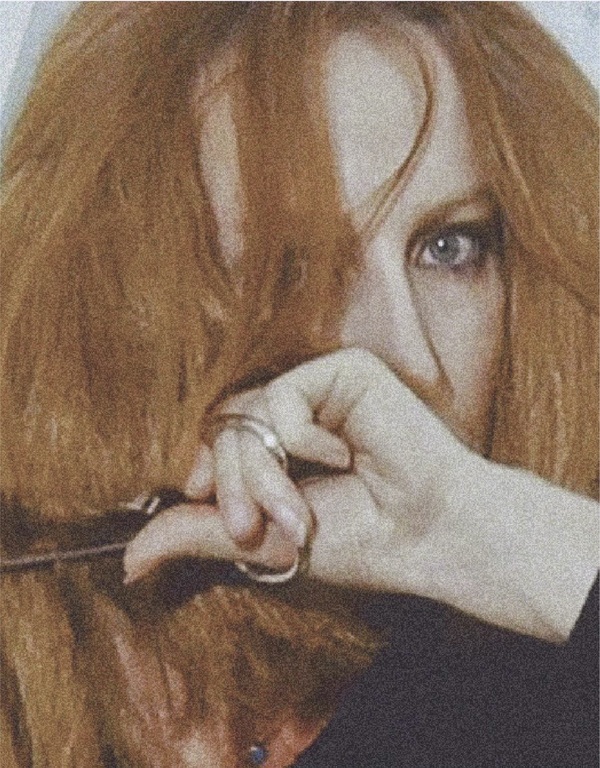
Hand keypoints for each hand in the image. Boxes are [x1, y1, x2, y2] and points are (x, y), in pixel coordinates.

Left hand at [125, 349, 472, 592]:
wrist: (427, 535)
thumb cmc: (360, 541)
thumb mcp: (265, 541)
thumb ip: (198, 535)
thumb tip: (128, 560)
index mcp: (281, 448)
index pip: (217, 442)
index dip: (202, 470)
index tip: (211, 506)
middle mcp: (296, 414)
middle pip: (223, 428)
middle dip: (232, 487)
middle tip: (256, 528)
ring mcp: (319, 390)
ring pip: (246, 414)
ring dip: (263, 474)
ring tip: (299, 513)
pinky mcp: (343, 371)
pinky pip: (283, 395)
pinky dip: (298, 439)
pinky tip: (341, 457)